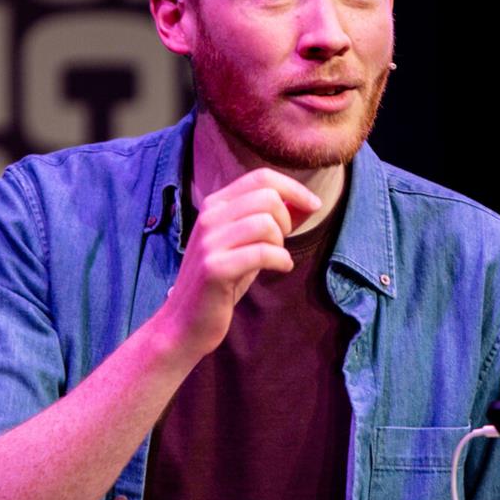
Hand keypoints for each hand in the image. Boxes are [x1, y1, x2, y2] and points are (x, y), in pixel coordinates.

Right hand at [152, 169, 320, 361]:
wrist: (184, 322)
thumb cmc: (221, 282)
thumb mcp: (245, 244)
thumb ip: (270, 221)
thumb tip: (307, 202)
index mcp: (215, 205)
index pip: (261, 177)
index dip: (294, 188)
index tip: (314, 205)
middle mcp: (209, 217)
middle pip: (267, 197)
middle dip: (287, 219)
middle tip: (282, 243)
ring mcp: (209, 242)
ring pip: (266, 223)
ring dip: (281, 242)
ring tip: (277, 258)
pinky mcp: (215, 268)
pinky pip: (262, 253)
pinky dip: (281, 261)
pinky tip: (281, 268)